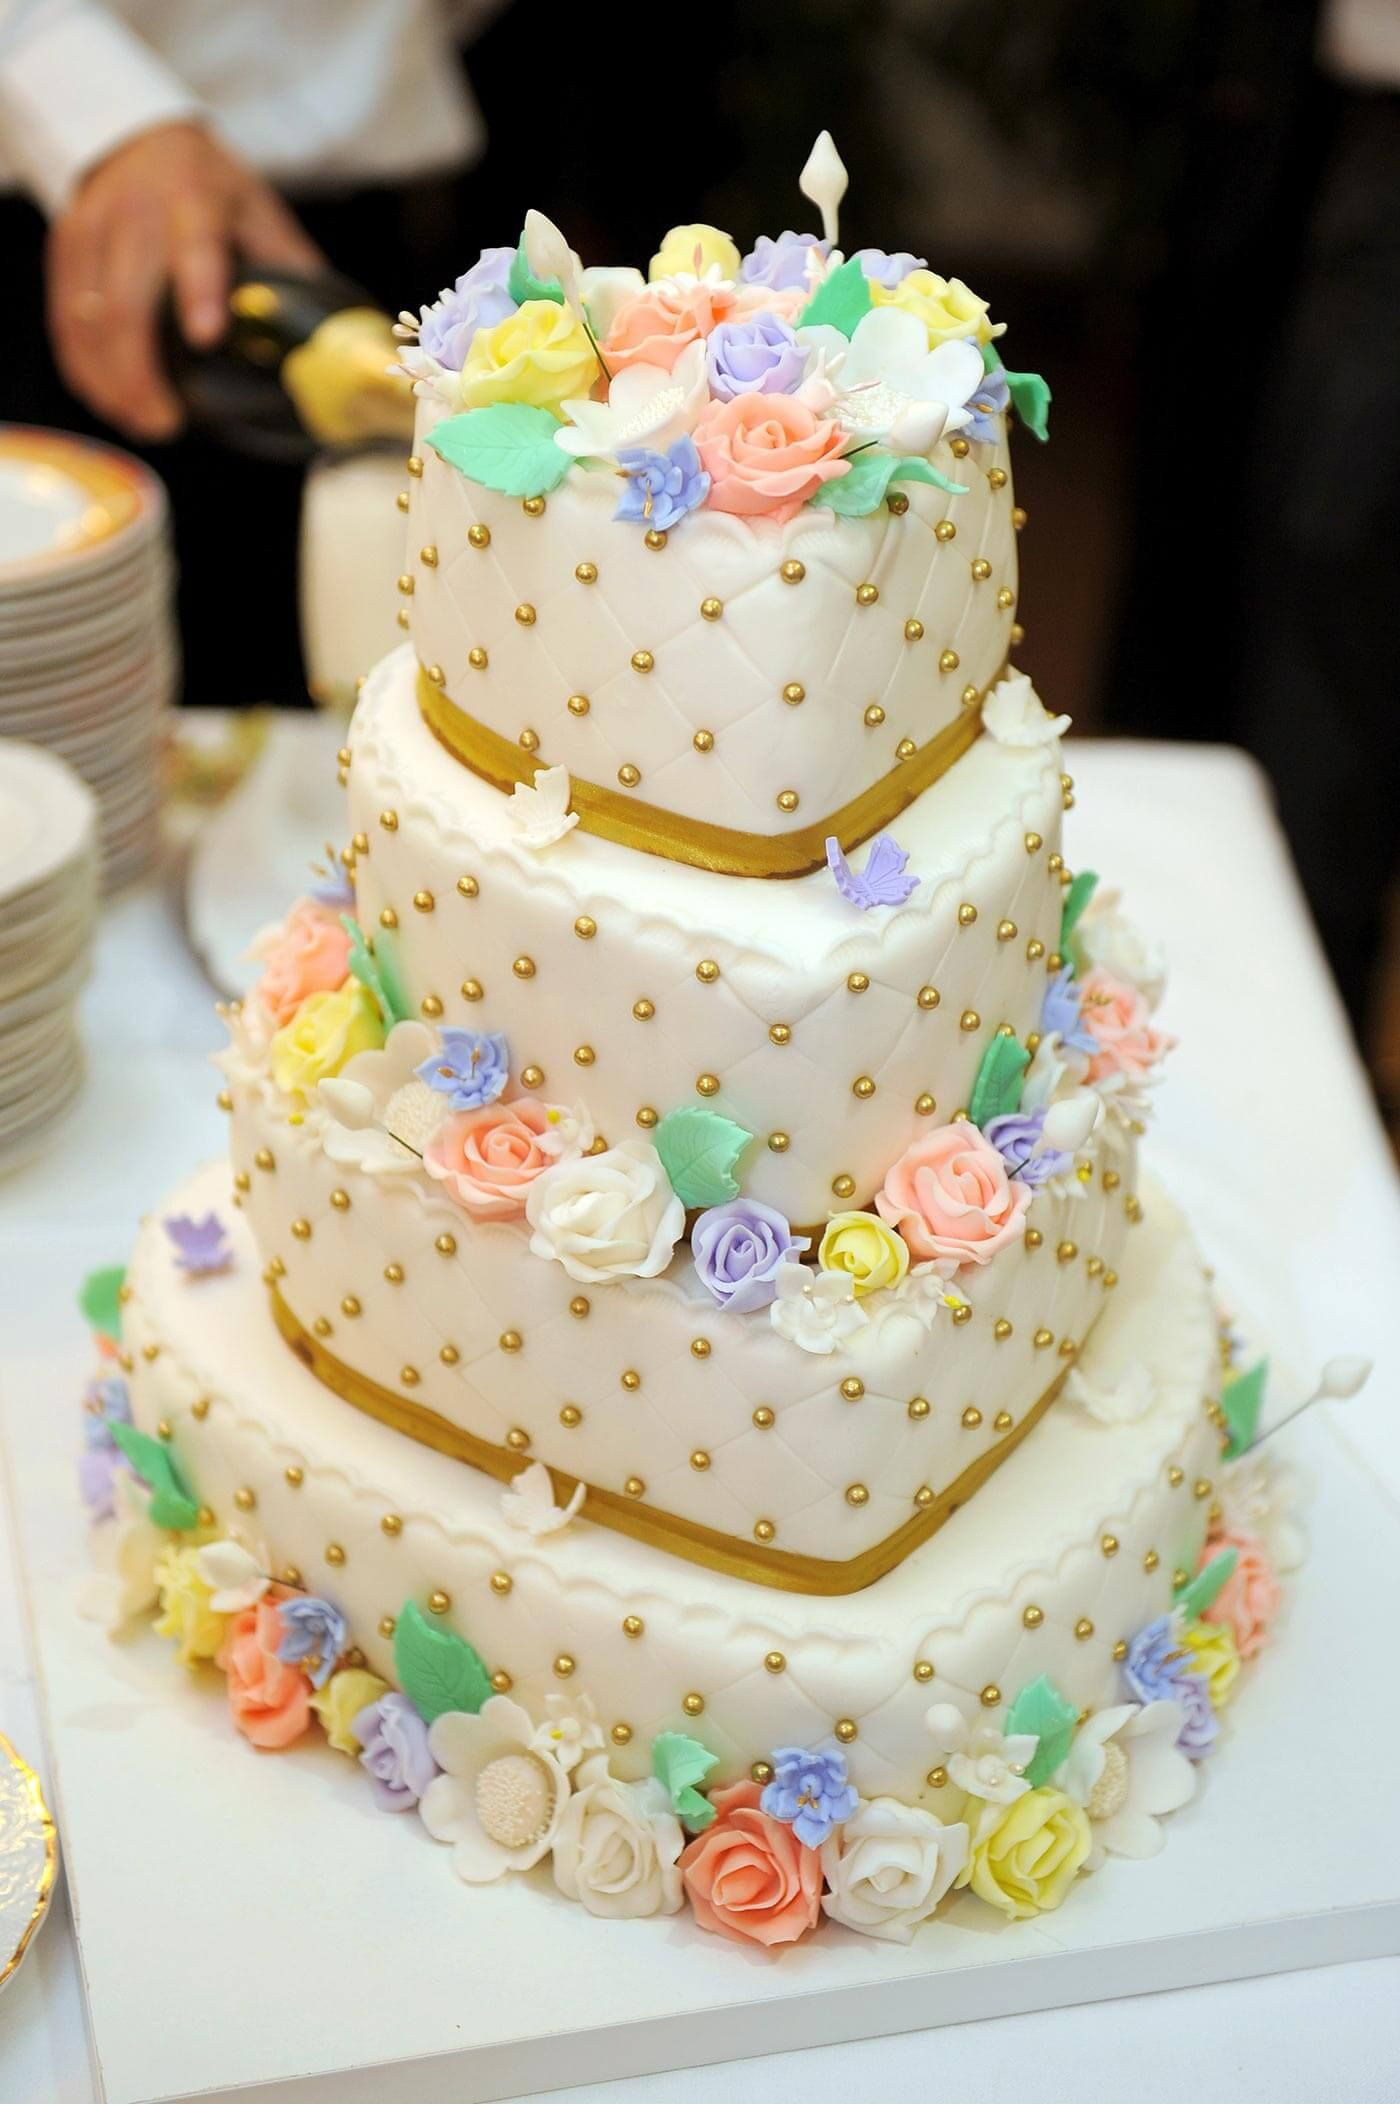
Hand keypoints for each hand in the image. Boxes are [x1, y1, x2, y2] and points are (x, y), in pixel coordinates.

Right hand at [46, 121, 323, 440]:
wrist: (144, 141)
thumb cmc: (215, 193)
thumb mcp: (262, 216)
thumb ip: (291, 274)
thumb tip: (332, 346)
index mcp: (196, 199)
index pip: (197, 245)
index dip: (200, 291)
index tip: (207, 338)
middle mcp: (136, 210)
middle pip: (127, 300)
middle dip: (141, 372)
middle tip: (165, 423)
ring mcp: (92, 228)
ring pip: (87, 317)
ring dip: (111, 382)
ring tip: (142, 423)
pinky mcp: (65, 250)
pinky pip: (66, 320)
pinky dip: (86, 368)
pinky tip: (111, 401)